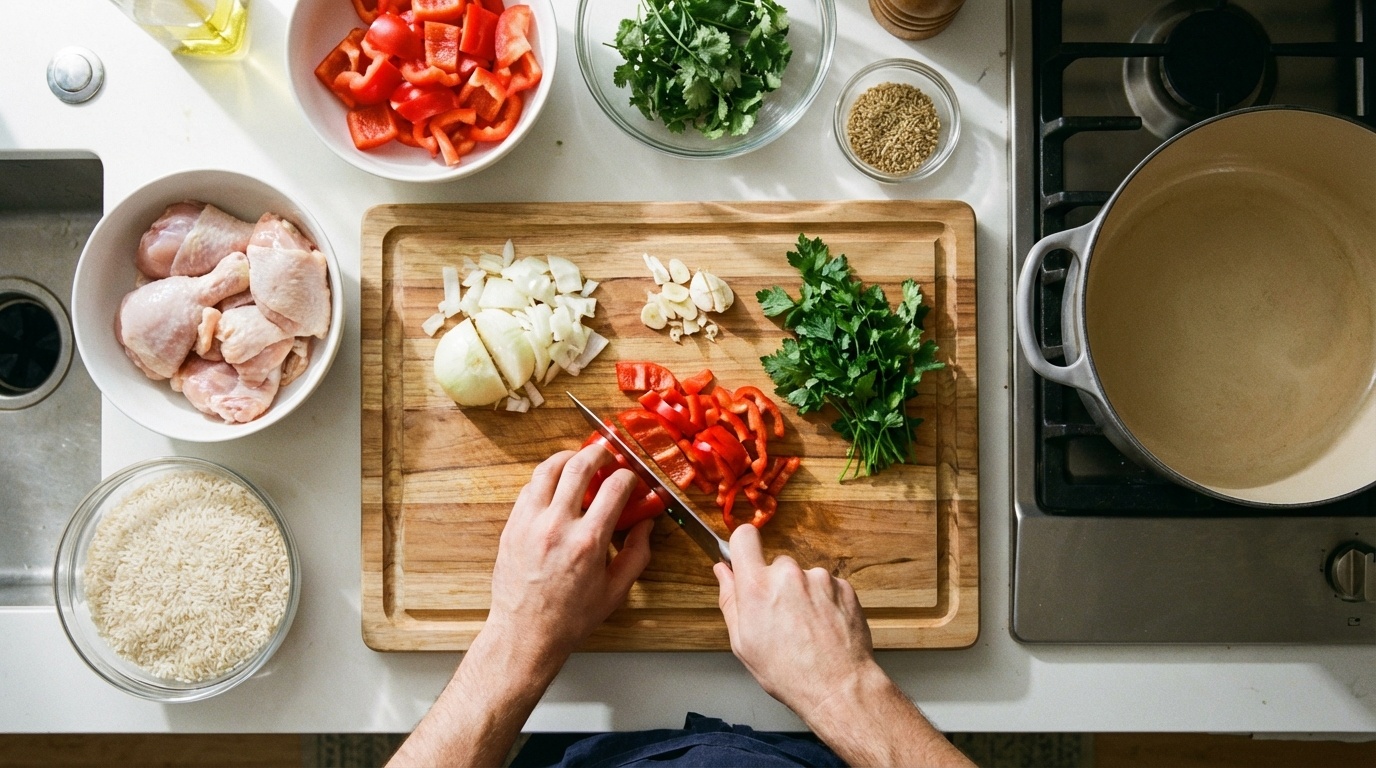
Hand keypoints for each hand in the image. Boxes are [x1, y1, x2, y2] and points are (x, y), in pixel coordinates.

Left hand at [487, 444, 653, 663]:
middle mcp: (557, 526)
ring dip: (568, 457)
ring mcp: (530, 523)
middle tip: (607, 454)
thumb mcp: (615, 591)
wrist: (525, 633)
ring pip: (547, 469)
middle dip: (598, 452)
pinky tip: (555, 484)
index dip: (628, 476)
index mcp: (587, 541)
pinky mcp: (512, 526)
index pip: (614, 487)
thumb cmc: (569, 618)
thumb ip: (637, 554)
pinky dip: (545, 478)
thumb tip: (646, 525)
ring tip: (579, 459)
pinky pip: (529, 488)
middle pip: (579, 466)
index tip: (631, 479)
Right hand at [713, 524, 877, 721]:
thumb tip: (724, 572)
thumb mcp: (743, 643)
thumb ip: (730, 600)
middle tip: (781, 618)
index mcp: (757, 587)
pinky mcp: (843, 586)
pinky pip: (827, 586)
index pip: (744, 537)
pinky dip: (824, 602)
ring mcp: (819, 578)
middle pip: (776, 565)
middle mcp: (789, 574)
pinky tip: (824, 628)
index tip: (745, 559)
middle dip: (776, 585)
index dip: (742, 546)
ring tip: (806, 629)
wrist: (838, 687)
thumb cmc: (788, 672)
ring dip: (803, 595)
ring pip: (803, 578)